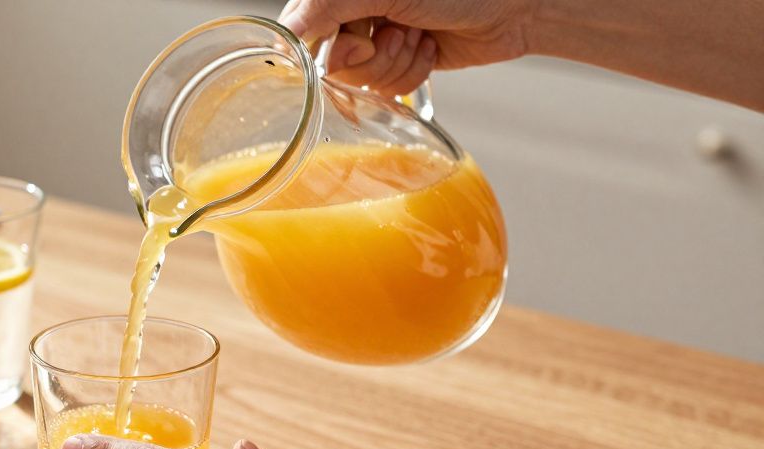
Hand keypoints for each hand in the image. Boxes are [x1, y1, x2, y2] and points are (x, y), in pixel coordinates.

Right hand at [277, 0, 536, 94]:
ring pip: (360, 80)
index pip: (305, 31)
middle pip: (331, 63)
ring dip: (397, 64)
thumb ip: (329, 7)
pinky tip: (429, 49)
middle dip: (373, 56)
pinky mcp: (398, 63)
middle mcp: (353, 14)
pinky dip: (411, 74)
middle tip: (402, 31)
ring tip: (420, 37)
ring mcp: (376, 39)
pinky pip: (385, 89)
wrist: (512, 8)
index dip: (332, 48)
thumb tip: (287, 32)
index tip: (364, 40)